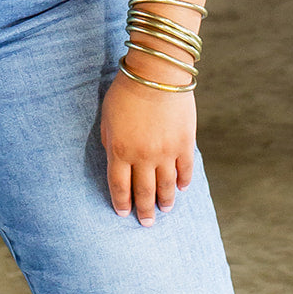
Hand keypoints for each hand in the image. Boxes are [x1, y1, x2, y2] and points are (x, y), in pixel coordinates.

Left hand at [100, 66, 195, 226]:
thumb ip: (109, 140)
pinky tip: (181, 189)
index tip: (123, 213)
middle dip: (144, 210)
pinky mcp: (185, 144)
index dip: (121, 203)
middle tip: (146, 222)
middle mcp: (142, 156)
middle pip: (143, 192)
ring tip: (164, 210)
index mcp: (119, 150)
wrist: (157, 71)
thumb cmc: (127, 89)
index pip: (119, 186)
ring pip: (166, 188)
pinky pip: (185, 171)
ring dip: (165, 202)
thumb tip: (115, 158)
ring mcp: (166, 152)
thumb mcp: (107, 115)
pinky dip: (183, 183)